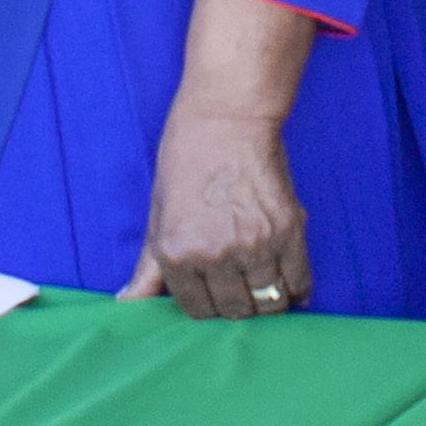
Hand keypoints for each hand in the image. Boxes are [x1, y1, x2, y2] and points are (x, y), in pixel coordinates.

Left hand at [121, 103, 310, 319]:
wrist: (227, 115)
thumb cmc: (186, 157)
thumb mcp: (158, 212)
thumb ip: (148, 267)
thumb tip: (127, 304)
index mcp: (177, 252)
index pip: (196, 309)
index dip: (204, 302)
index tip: (211, 290)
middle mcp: (215, 254)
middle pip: (233, 310)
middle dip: (234, 303)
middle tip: (237, 285)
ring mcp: (254, 244)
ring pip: (267, 303)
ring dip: (265, 299)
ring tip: (261, 282)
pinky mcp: (288, 231)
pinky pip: (298, 282)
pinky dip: (295, 289)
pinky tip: (285, 278)